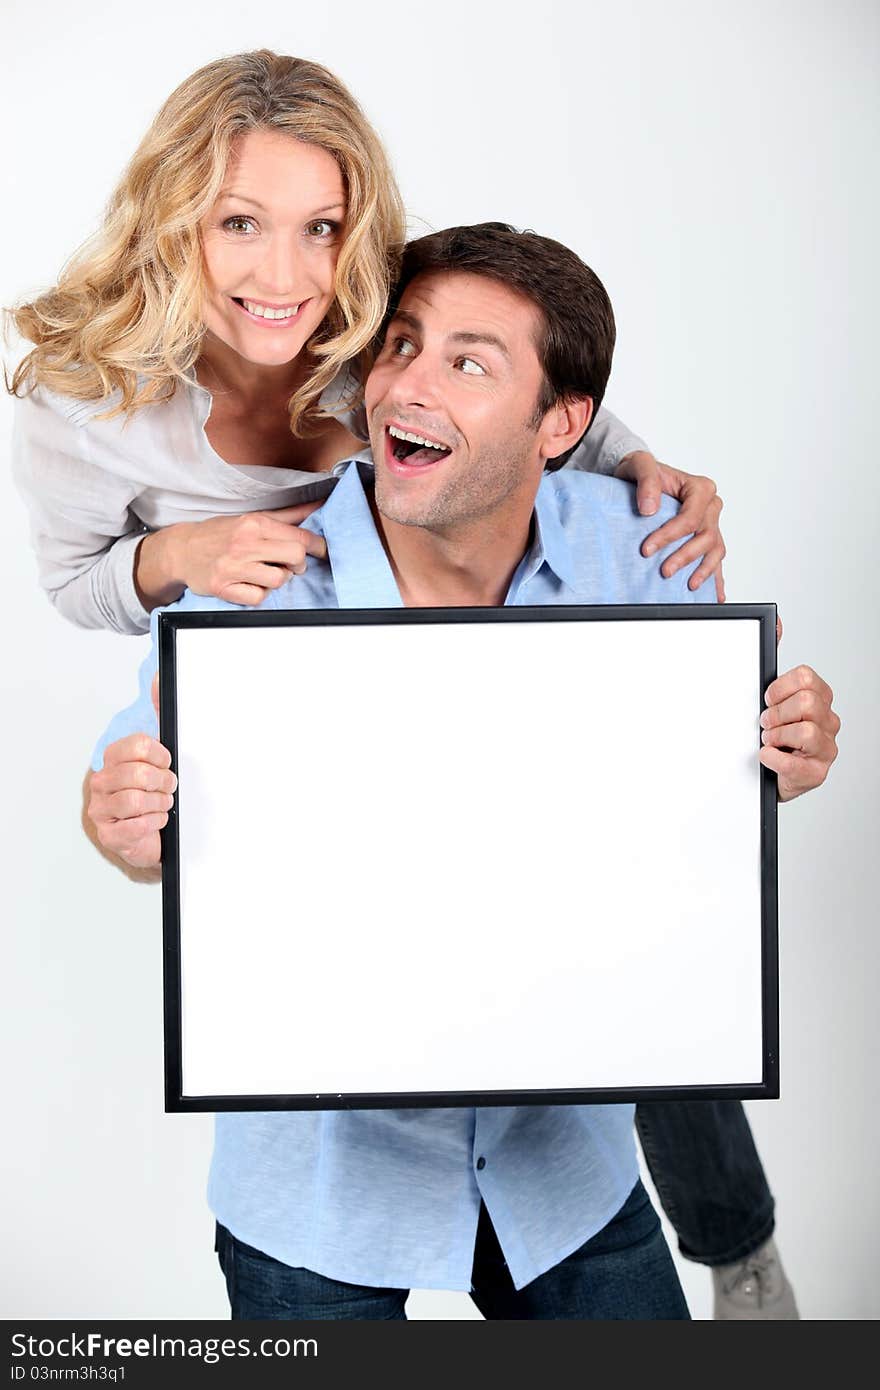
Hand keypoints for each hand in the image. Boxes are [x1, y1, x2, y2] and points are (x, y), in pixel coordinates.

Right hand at [86, 676, 174, 869]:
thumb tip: (159, 680)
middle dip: (163, 783)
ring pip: (135, 801)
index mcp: (113, 758)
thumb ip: (159, 716)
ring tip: (163, 805)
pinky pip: (135, 827)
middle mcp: (102, 781)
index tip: (168, 763)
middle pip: (137, 775)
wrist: (151, 834)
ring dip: (159, 804)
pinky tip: (158, 820)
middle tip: (169, 788)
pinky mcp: (109, 835)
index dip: (161, 756)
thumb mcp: (158, 755)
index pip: (138, 746)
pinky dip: (154, 822)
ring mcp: (101, 809)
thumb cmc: (153, 793)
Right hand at [135, 501, 327, 609]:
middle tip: (290, 565)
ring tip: (265, 573)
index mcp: (255, 523)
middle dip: (298, 564)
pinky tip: (249, 584)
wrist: (182, 550)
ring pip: (279, 580)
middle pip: (296, 557)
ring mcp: (233, 566)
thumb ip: (288, 514)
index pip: (300, 536)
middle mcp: (244, 543)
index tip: (322, 551)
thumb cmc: (221, 534)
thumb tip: (319, 503)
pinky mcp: (223, 587)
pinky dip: (258, 594)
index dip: (318, 546)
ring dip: (278, 579)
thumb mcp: (253, 518)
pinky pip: (258, 598)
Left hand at [614, 451, 725, 600]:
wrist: (638, 478)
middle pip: (705, 537)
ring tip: (688, 585)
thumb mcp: (639, 465)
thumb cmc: (641, 471)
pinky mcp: (705, 537)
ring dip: (703, 570)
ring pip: (715, 550)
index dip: (670, 536)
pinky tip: (715, 595)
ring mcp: (710, 523)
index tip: (647, 549)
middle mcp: (710, 506)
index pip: (690, 518)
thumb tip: (649, 509)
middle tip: (664, 571)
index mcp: (700, 488)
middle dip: (685, 556)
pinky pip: (715, 558)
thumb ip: (646, 481)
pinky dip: (715, 577)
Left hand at [759, 664, 839, 800]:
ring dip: (777, 735)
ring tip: (769, 740)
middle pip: (807, 702)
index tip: (768, 699)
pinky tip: (768, 756)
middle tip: (766, 723)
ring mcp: (825, 748)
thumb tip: (776, 624)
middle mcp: (828, 722)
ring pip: (805, 731)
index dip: (780, 688)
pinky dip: (773, 758)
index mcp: (820, 699)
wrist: (774, 773)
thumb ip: (774, 664)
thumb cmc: (776, 736)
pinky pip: (793, 763)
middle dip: (777, 712)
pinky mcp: (816, 773)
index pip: (806, 679)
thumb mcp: (774, 700)